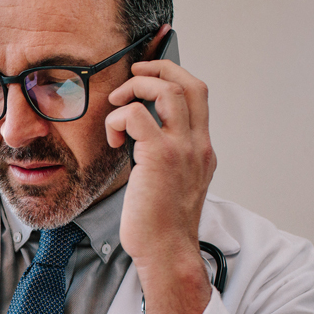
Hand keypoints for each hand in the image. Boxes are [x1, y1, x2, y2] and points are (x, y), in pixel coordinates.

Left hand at [105, 46, 215, 313]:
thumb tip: (137, 139)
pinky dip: (119, 117)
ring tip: (117, 107)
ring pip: (166, 91)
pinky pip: (137, 116)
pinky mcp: (159, 158)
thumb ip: (162, 158)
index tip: (153, 59)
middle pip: (188, 82)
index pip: (198, 93)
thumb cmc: (160, 226)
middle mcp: (198, 144)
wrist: (166, 254)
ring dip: (135, 90)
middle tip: (131, 78)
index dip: (176, 70)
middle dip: (157, 69)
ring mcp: (182, 149)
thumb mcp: (169, 185)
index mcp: (202, 149)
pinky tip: (112, 136)